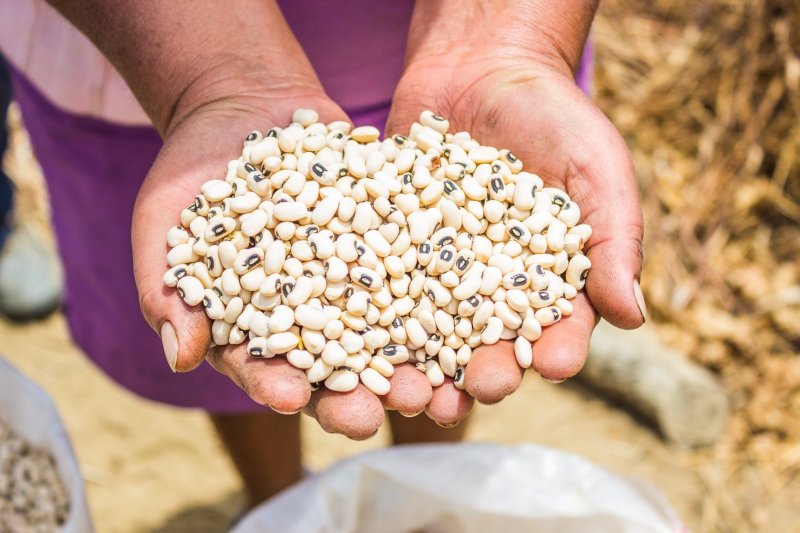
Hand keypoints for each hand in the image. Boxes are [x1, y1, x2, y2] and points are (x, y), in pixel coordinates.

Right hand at [133, 86, 456, 438]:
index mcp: (255, 326)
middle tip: (377, 415)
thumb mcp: (164, 225)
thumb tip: (181, 360)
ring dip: (411, 361)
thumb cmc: (189, 174)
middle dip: (357, 393)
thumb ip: (168, 293)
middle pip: (335, 365)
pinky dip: (436, 286)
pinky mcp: (387, 241)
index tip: (291, 399)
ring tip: (436, 385)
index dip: (276, 386)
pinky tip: (462, 304)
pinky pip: (413, 265)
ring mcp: (355, 280)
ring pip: (386, 331)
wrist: (243, 107)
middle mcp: (312, 314)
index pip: (263, 369)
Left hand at [386, 21, 644, 421]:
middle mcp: (490, 289)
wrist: (482, 66)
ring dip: (420, 368)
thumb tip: (633, 317)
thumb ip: (615, 239)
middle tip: (477, 390)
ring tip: (411, 391)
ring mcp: (437, 272)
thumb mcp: (597, 168)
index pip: (559, 328)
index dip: (560, 349)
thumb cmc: (555, 116)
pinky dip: (368, 312)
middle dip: (484, 373)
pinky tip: (357, 335)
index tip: (556, 364)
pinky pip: (379, 284)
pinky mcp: (391, 248)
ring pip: (428, 334)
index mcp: (547, 282)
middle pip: (488, 346)